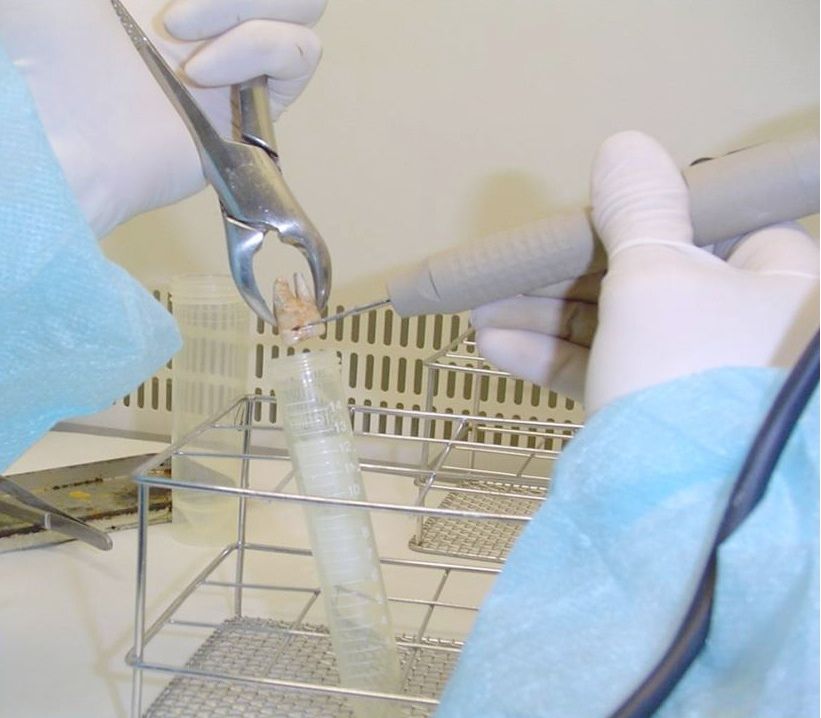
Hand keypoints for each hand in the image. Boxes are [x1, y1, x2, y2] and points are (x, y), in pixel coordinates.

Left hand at [0, 0, 325, 236]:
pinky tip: (203, 73)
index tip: (166, 0)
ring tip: (179, 35)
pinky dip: (260, 49)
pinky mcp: (258, 104)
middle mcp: (215, 16)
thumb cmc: (47, 48)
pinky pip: (300, 53)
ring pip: (304, 5)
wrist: (60, 130)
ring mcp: (239, 55)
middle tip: (177, 14)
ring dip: (247, 6)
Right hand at [473, 131, 818, 413]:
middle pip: (646, 275)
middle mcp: (746, 325)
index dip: (639, 218)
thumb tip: (626, 144)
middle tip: (506, 272)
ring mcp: (701, 374)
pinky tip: (492, 347)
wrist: (686, 517)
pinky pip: (607, 370)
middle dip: (565, 273)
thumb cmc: (689, 370)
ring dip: (544, 316)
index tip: (582, 225)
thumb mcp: (658, 275)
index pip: (705, 224)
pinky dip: (554, 357)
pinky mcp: (661, 415)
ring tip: (479, 311)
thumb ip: (639, 207)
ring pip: (617, 325)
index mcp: (775, 280)